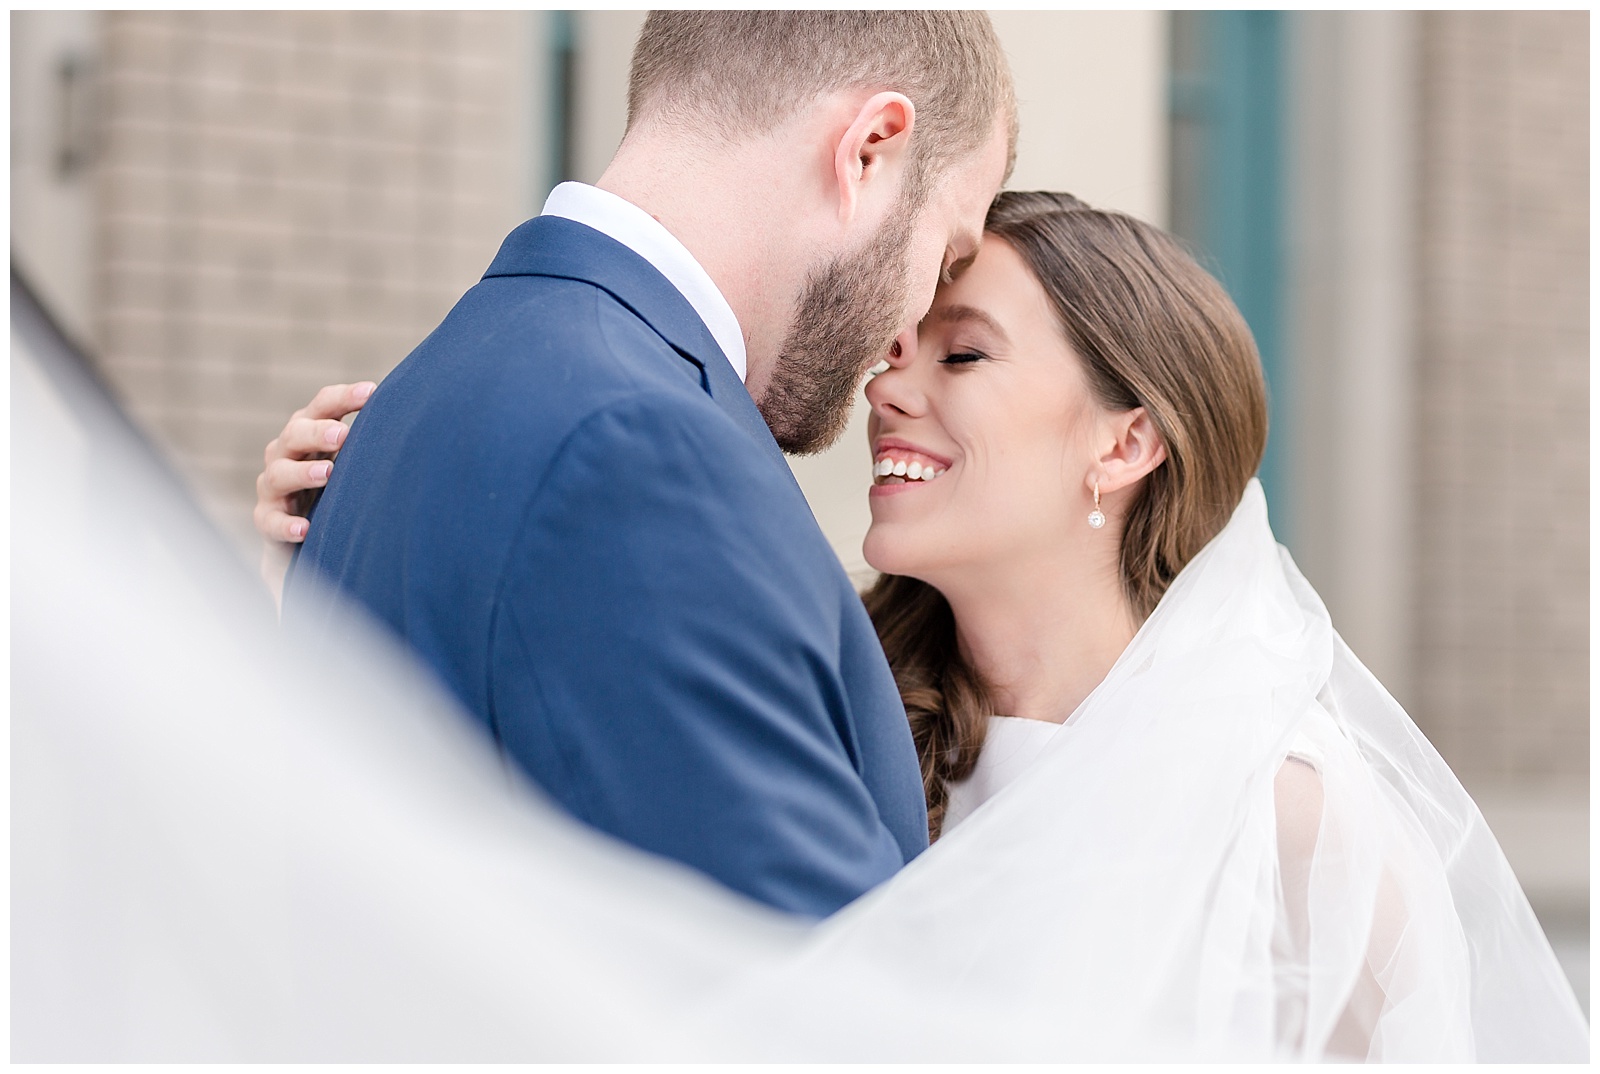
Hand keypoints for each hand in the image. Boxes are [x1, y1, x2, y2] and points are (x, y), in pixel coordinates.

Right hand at [255, 381, 374, 608]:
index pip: (322, 405)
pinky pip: (270, 520)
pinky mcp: (267, 518)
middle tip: (341, 435)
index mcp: (309, 431)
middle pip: (295, 433)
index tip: (372, 392)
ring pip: (279, 473)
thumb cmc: (333, 484)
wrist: (300, 528)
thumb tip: (426, 424)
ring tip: (326, 474)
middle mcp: (285, 452)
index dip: (344, 397)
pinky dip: (286, 524)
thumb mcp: (351, 458)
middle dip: (317, 432)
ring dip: (302, 472)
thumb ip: (374, 441)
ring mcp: (274, 486)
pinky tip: (305, 528)